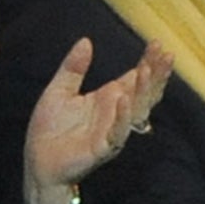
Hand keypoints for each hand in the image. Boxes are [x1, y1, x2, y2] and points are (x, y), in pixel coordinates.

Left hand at [23, 37, 173, 203]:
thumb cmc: (50, 128)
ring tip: (146, 70)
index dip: (148, 62)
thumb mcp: (58, 90)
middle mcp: (116, 114)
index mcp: (109, 98)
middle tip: (166, 54)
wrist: (38, 162)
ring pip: (137, 111)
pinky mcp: (102, 148)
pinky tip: (123, 99)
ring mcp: (112, 131)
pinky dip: (122, 117)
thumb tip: (85, 41)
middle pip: (145, 93)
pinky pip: (117, 133)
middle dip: (156, 74)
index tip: (158, 44)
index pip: (135, 77)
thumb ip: (73, 68)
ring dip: (143, 92)